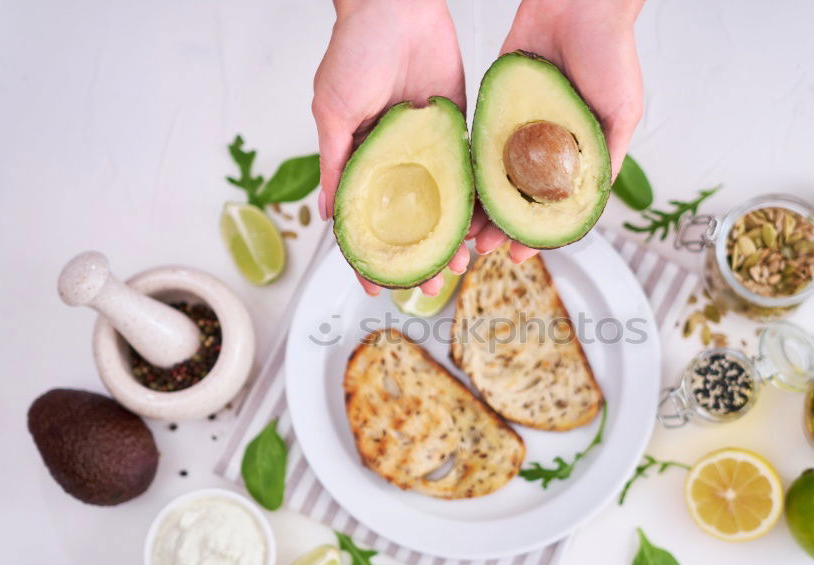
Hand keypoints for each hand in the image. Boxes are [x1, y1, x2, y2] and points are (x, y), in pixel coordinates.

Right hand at [313, 0, 469, 295]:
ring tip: (462, 263)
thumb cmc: (356, 49)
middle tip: (433, 285)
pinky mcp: (458, 131)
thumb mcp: (333, 111)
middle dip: (421, 257)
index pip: (367, 221)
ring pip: (443, 206)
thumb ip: (336, 162)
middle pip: (411, 222)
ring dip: (451, 238)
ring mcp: (429, 148)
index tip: (378, 288)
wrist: (398, 5)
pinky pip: (468, 173)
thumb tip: (331, 215)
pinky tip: (482, 228)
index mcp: (362, 159)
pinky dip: (475, 203)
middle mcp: (398, 160)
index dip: (371, 258)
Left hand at [469, 0, 643, 257]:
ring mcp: (519, 128)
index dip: (535, 234)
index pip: (551, 206)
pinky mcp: (496, 106)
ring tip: (465, 231)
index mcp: (577, 153)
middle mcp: (546, 145)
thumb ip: (605, 160)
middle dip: (501, 227)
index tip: (519, 255)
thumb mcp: (621, 115)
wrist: (580, 4)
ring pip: (495, 178)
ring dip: (481, 207)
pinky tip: (459, 192)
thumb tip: (589, 205)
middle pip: (518, 198)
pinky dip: (469, 170)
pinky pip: (479, 143)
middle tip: (482, 249)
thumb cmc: (610, 53)